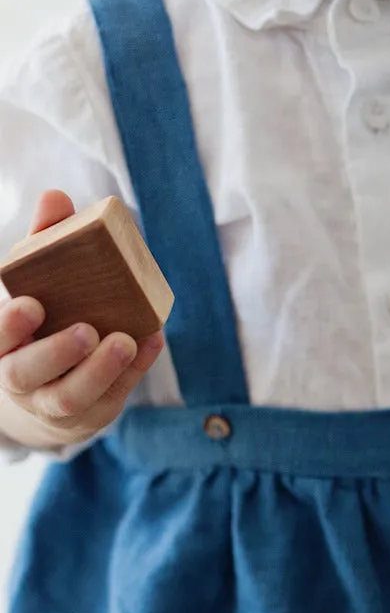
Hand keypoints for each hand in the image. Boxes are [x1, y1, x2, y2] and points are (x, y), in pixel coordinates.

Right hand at [0, 190, 164, 448]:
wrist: (46, 391)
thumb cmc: (42, 322)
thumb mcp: (35, 283)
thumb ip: (42, 244)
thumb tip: (57, 197)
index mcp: (0, 346)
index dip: (10, 325)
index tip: (32, 304)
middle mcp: (20, 379)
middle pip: (28, 373)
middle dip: (57, 352)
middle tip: (87, 330)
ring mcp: (54, 404)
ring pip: (70, 397)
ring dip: (100, 370)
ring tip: (126, 341)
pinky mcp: (91, 415)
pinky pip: (111, 399)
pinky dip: (133, 371)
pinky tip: (152, 341)